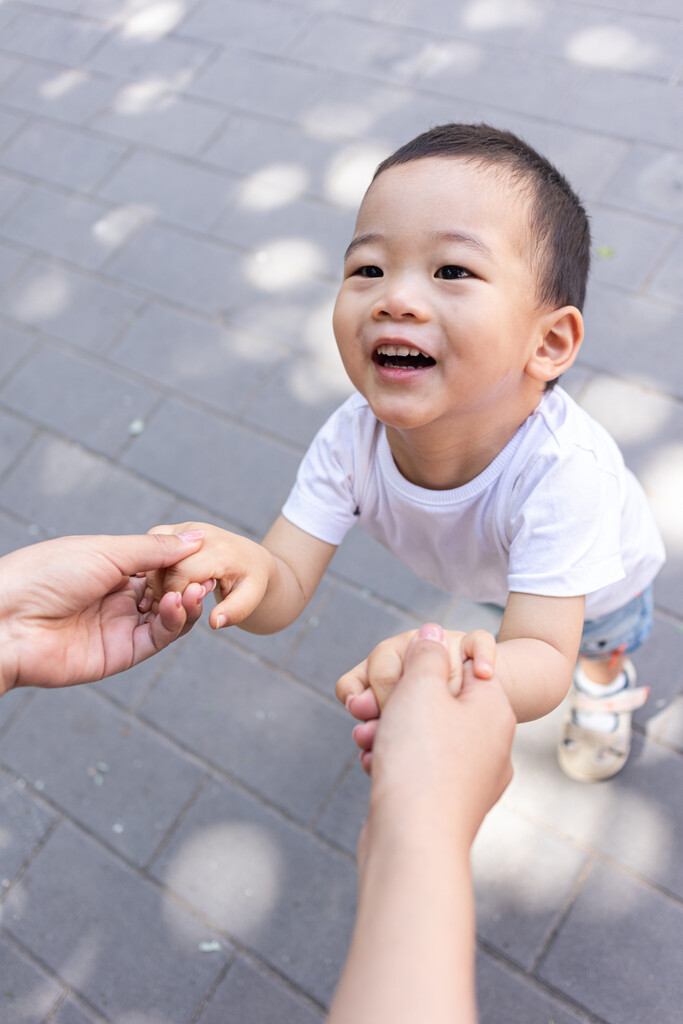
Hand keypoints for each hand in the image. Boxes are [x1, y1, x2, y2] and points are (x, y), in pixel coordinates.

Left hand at [0, 532, 204, 695]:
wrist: (6, 621)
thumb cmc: (45, 575)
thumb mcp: (105, 550)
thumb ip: (154, 549)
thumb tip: (195, 537)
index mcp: (109, 568)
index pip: (158, 564)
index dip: (181, 560)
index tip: (204, 551)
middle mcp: (116, 598)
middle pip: (168, 592)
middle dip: (189, 582)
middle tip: (205, 574)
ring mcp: (119, 627)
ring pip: (168, 618)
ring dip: (186, 603)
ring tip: (193, 590)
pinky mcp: (120, 654)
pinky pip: (158, 639)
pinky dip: (175, 622)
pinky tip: (178, 604)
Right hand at [143, 522, 274, 628]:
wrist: (251, 559)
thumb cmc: (251, 581)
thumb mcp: (251, 599)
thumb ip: (235, 611)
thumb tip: (215, 622)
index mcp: (221, 551)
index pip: (182, 573)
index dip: (174, 596)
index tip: (175, 612)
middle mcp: (202, 534)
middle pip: (165, 562)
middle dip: (160, 588)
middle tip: (165, 607)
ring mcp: (188, 528)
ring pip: (154, 551)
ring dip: (152, 577)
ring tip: (163, 597)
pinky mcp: (177, 528)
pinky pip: (152, 543)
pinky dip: (150, 564)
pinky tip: (157, 584)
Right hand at [367, 625, 514, 847]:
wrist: (414, 846)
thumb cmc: (420, 761)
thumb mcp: (420, 689)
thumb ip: (426, 654)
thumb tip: (433, 632)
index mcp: (495, 709)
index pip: (462, 662)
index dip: (421, 663)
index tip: (396, 677)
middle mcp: (492, 743)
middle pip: (439, 700)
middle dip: (397, 701)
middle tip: (367, 709)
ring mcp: (474, 777)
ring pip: (424, 735)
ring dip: (389, 730)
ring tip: (365, 738)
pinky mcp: (450, 804)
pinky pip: (420, 768)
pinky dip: (394, 762)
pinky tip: (372, 766)